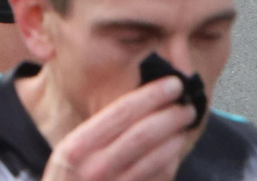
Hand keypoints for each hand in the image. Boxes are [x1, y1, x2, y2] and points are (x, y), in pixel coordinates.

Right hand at [42, 75, 194, 180]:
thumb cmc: (69, 179)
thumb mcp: (68, 154)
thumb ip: (93, 133)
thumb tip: (137, 102)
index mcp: (76, 147)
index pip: (119, 113)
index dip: (150, 96)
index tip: (172, 84)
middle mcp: (96, 167)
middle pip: (143, 134)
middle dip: (171, 116)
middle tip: (188, 105)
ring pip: (158, 158)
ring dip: (176, 138)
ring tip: (185, 125)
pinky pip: (160, 177)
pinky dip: (172, 160)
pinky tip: (174, 150)